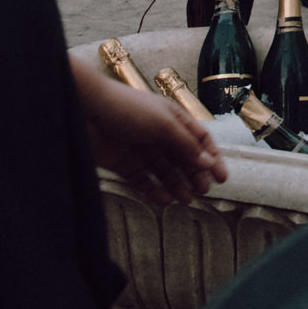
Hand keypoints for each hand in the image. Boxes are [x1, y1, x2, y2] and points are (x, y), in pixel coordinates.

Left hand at [71, 57, 228, 205]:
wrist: (86, 111)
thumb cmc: (127, 108)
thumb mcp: (164, 124)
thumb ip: (186, 145)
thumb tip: (208, 162)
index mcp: (173, 119)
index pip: (200, 140)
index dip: (212, 158)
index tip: (221, 177)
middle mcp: (160, 135)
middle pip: (184, 159)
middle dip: (196, 175)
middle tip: (203, 191)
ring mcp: (142, 150)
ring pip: (166, 173)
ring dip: (178, 186)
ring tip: (186, 199)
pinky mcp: (124, 164)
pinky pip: (144, 182)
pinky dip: (155, 191)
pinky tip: (165, 200)